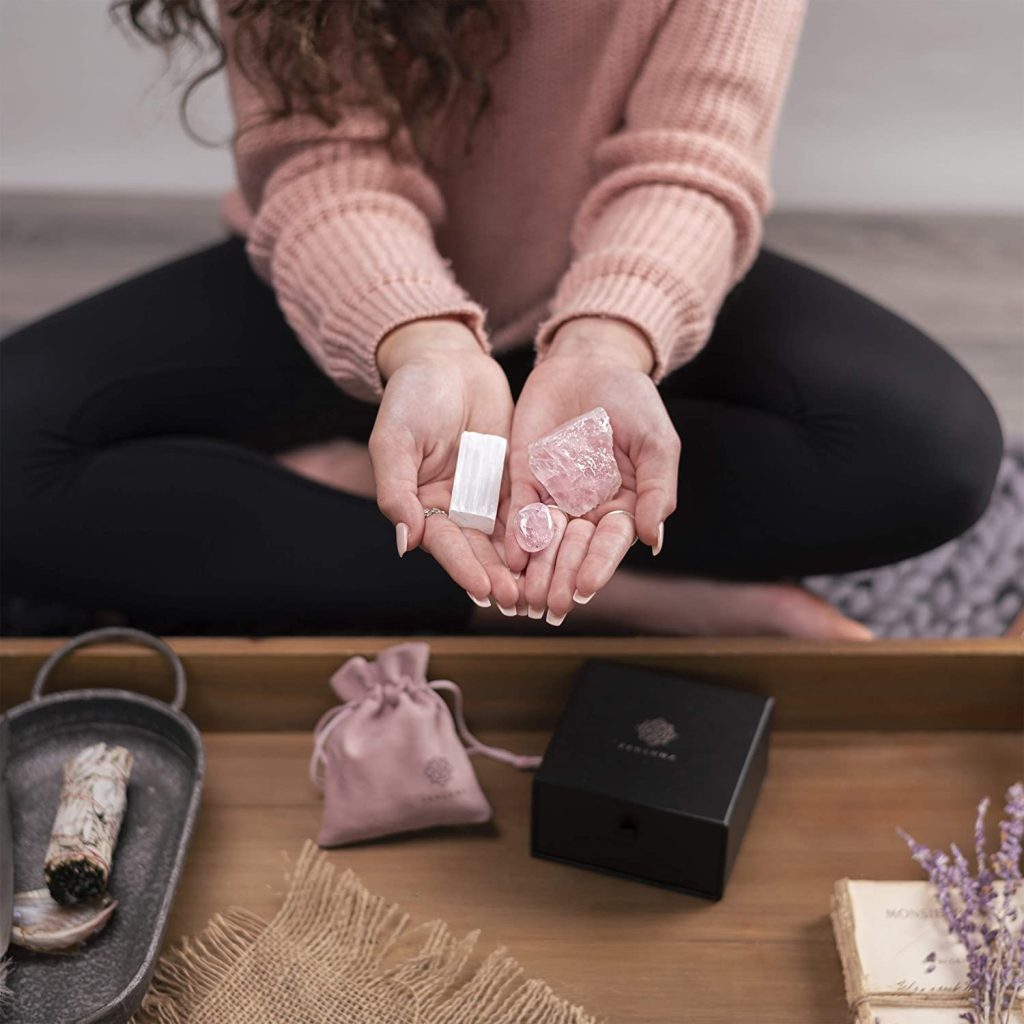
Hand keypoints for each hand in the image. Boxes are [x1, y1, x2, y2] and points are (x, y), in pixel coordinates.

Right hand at [369, 317, 518, 609]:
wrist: (448, 361)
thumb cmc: (412, 397)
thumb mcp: (395, 440)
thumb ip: (396, 490)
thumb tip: (405, 542)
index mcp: (423, 506)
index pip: (446, 545)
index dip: (464, 568)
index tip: (484, 589)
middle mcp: (457, 510)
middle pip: (480, 551)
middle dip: (500, 577)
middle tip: (522, 600)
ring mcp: (487, 497)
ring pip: (509, 538)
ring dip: (525, 565)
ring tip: (544, 588)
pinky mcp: (515, 480)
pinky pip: (531, 509)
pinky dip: (544, 531)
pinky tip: (563, 550)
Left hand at [506, 317, 679, 620]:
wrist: (590, 362)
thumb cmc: (632, 400)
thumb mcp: (655, 440)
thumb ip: (657, 488)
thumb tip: (654, 539)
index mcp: (623, 505)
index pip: (609, 544)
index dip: (597, 567)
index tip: (585, 589)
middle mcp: (586, 509)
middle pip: (573, 550)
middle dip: (562, 578)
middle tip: (552, 605)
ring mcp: (554, 495)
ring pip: (544, 541)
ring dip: (536, 570)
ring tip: (526, 596)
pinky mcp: (524, 478)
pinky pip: (518, 512)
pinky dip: (515, 535)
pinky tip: (510, 558)